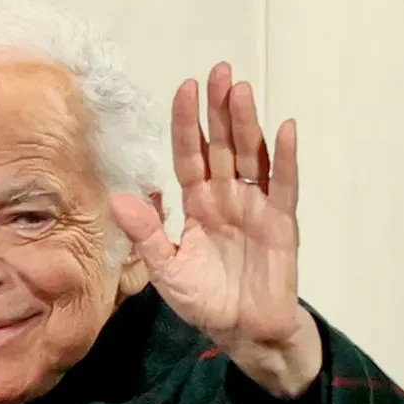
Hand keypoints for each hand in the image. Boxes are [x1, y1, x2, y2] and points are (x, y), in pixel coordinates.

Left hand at [107, 61, 320, 398]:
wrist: (244, 332)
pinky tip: (284, 129)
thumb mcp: (166, 271)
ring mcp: (255, 206)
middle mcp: (226, 197)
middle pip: (222, 145)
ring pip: (251, 156)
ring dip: (247, 124)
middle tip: (219, 71)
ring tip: (242, 90)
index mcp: (196, 204)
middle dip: (220, 109)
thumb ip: (146, 235)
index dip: (187, 124)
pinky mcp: (281, 222)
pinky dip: (284, 159)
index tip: (185, 88)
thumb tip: (119, 198)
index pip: (189, 156)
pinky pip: (284, 185)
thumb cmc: (206, 300)